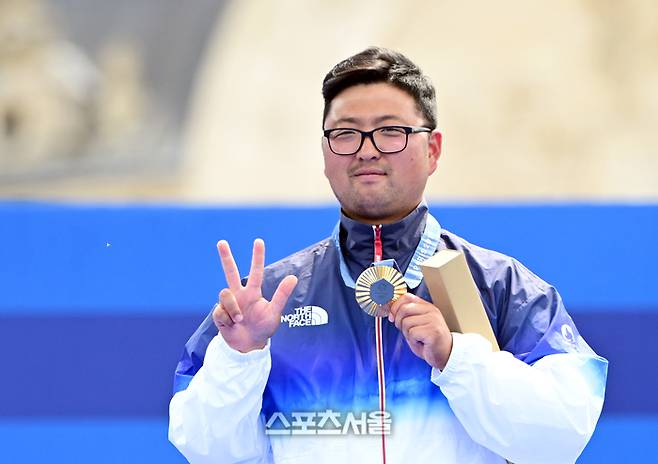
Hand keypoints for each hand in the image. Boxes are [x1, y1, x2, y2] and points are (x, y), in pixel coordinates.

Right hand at [212, 238, 297, 352]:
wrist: (249, 346)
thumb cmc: (264, 327)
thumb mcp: (274, 312)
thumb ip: (281, 295)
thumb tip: (293, 277)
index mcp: (253, 292)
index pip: (256, 271)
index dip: (257, 257)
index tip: (259, 241)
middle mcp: (239, 294)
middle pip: (230, 272)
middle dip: (225, 256)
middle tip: (221, 242)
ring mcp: (228, 303)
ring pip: (224, 293)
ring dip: (233, 308)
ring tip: (240, 320)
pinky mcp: (219, 313)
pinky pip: (220, 311)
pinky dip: (227, 320)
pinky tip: (231, 325)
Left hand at [388, 294, 452, 369]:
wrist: (445, 354)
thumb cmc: (428, 341)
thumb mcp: (416, 324)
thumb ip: (405, 315)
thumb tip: (391, 312)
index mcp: (426, 306)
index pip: (406, 297)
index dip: (395, 306)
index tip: (392, 316)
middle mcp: (431, 311)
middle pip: (404, 309)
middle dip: (399, 322)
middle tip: (406, 331)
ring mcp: (433, 320)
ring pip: (406, 322)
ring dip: (407, 333)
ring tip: (417, 338)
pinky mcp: (433, 331)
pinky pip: (412, 333)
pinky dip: (413, 341)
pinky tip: (421, 342)